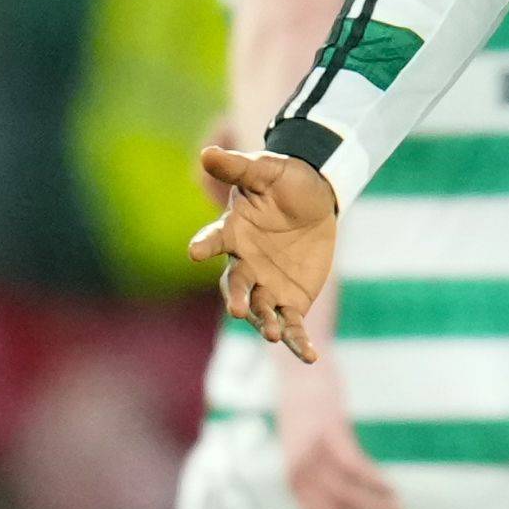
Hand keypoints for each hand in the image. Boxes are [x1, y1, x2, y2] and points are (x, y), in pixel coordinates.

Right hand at [188, 147, 338, 361]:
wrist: (314, 198)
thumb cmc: (284, 180)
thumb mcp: (265, 168)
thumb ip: (238, 167)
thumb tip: (206, 151)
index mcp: (232, 233)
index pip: (213, 239)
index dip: (204, 245)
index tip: (193, 251)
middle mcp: (244, 265)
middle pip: (236, 285)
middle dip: (237, 298)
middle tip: (238, 310)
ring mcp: (266, 286)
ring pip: (261, 310)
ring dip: (265, 324)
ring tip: (271, 335)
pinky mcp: (291, 302)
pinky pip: (293, 326)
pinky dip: (299, 342)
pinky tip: (310, 356)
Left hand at [275, 354, 400, 508]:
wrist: (298, 366)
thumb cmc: (308, 411)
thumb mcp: (308, 449)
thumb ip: (321, 477)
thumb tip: (349, 504)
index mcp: (294, 482)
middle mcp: (297, 471)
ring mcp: (311, 451)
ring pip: (345, 495)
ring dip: (376, 508)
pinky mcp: (327, 430)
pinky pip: (353, 466)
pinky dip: (375, 481)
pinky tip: (393, 487)